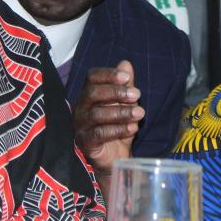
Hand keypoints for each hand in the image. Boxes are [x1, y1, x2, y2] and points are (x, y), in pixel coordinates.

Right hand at [73, 60, 142, 176]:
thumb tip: (126, 63)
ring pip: (97, 114)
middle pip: (92, 93)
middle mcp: (81, 107)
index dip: (108, 74)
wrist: (115, 156)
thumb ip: (125, 85)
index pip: (92, 77)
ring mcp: (80, 125)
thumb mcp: (126, 104)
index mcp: (89, 94)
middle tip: (137, 95)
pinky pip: (99, 133)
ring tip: (140, 114)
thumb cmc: (118, 126)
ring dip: (121, 112)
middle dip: (116, 92)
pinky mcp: (85, 142)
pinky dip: (118, 129)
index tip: (127, 77)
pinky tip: (133, 128)